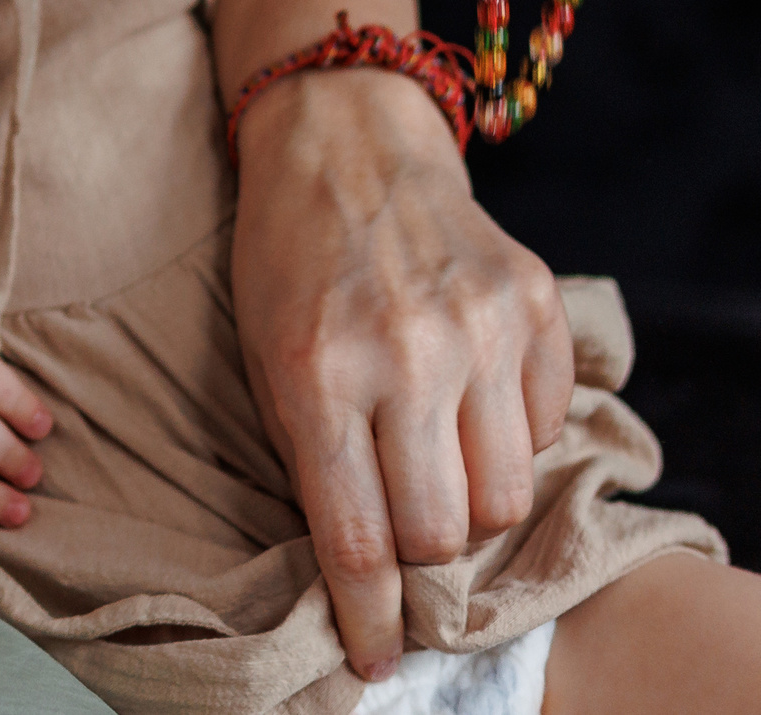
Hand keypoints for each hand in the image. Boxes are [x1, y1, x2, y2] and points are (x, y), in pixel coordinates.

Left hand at [230, 67, 572, 683]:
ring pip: (505, 494)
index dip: (369, 617)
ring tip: (435, 465)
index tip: (375, 661)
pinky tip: (467, 401)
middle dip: (422, 559)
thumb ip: (309, 460)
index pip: (358, 538)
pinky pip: (544, 427)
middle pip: (445, 531)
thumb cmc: (286, 263)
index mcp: (319, 374)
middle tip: (404, 539)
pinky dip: (510, 436)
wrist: (344, 145)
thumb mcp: (262, 360)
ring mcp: (477, 328)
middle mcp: (405, 354)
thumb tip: (356, 569)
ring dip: (472, 503)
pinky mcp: (531, 304)